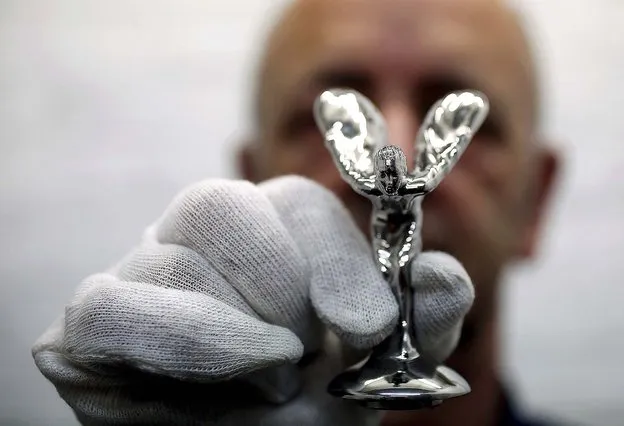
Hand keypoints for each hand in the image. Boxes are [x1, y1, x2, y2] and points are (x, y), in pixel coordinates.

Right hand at [32, 176, 473, 425]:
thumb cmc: (302, 406)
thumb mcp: (369, 372)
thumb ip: (414, 326)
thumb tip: (448, 279)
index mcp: (270, 229)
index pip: (297, 201)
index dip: (335, 258)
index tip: (364, 326)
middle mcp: (199, 234)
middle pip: (225, 208)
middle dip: (278, 292)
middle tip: (299, 358)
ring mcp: (141, 268)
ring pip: (173, 259)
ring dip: (234, 340)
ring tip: (260, 383)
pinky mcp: (91, 320)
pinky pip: (113, 310)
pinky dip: (179, 347)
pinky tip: (215, 382)